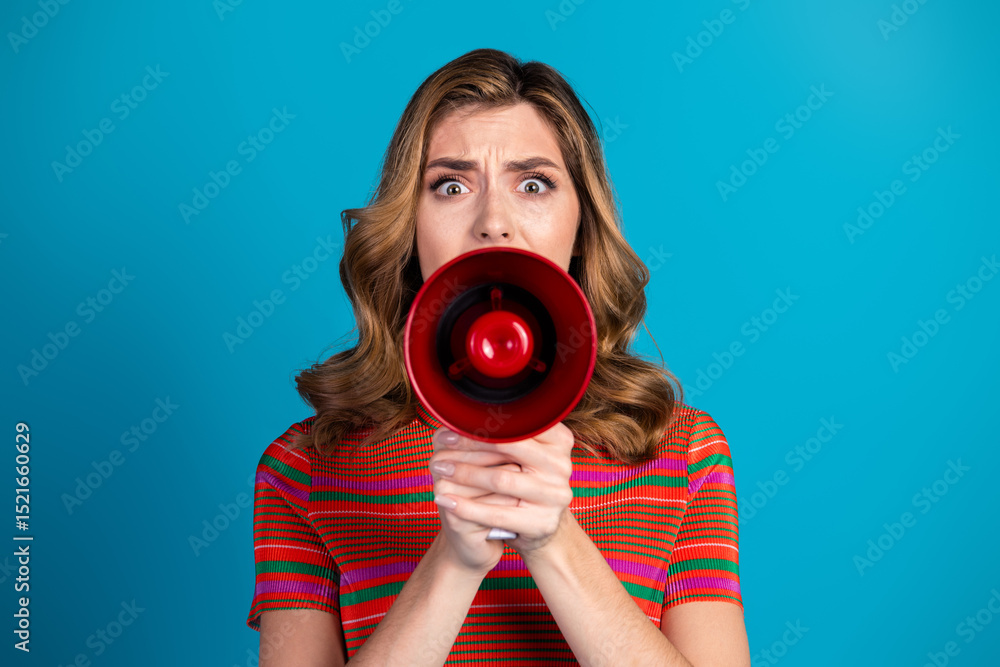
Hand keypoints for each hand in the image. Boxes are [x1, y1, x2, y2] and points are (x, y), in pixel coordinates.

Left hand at [430, 422, 574, 558]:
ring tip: (438, 470)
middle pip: (509, 448)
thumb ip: (503, 434)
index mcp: (559, 440)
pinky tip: (446, 500)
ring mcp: (555, 496)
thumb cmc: (524, 482)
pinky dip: (466, 507)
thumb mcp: (522, 454)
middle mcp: (562, 465)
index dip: (483, 423)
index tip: (454, 425)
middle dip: (469, 445)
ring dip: (464, 473)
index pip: (517, 424)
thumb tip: (458, 415)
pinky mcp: (542, 523)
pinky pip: (497, 514)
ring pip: (500, 480)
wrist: (540, 526)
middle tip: (441, 445)